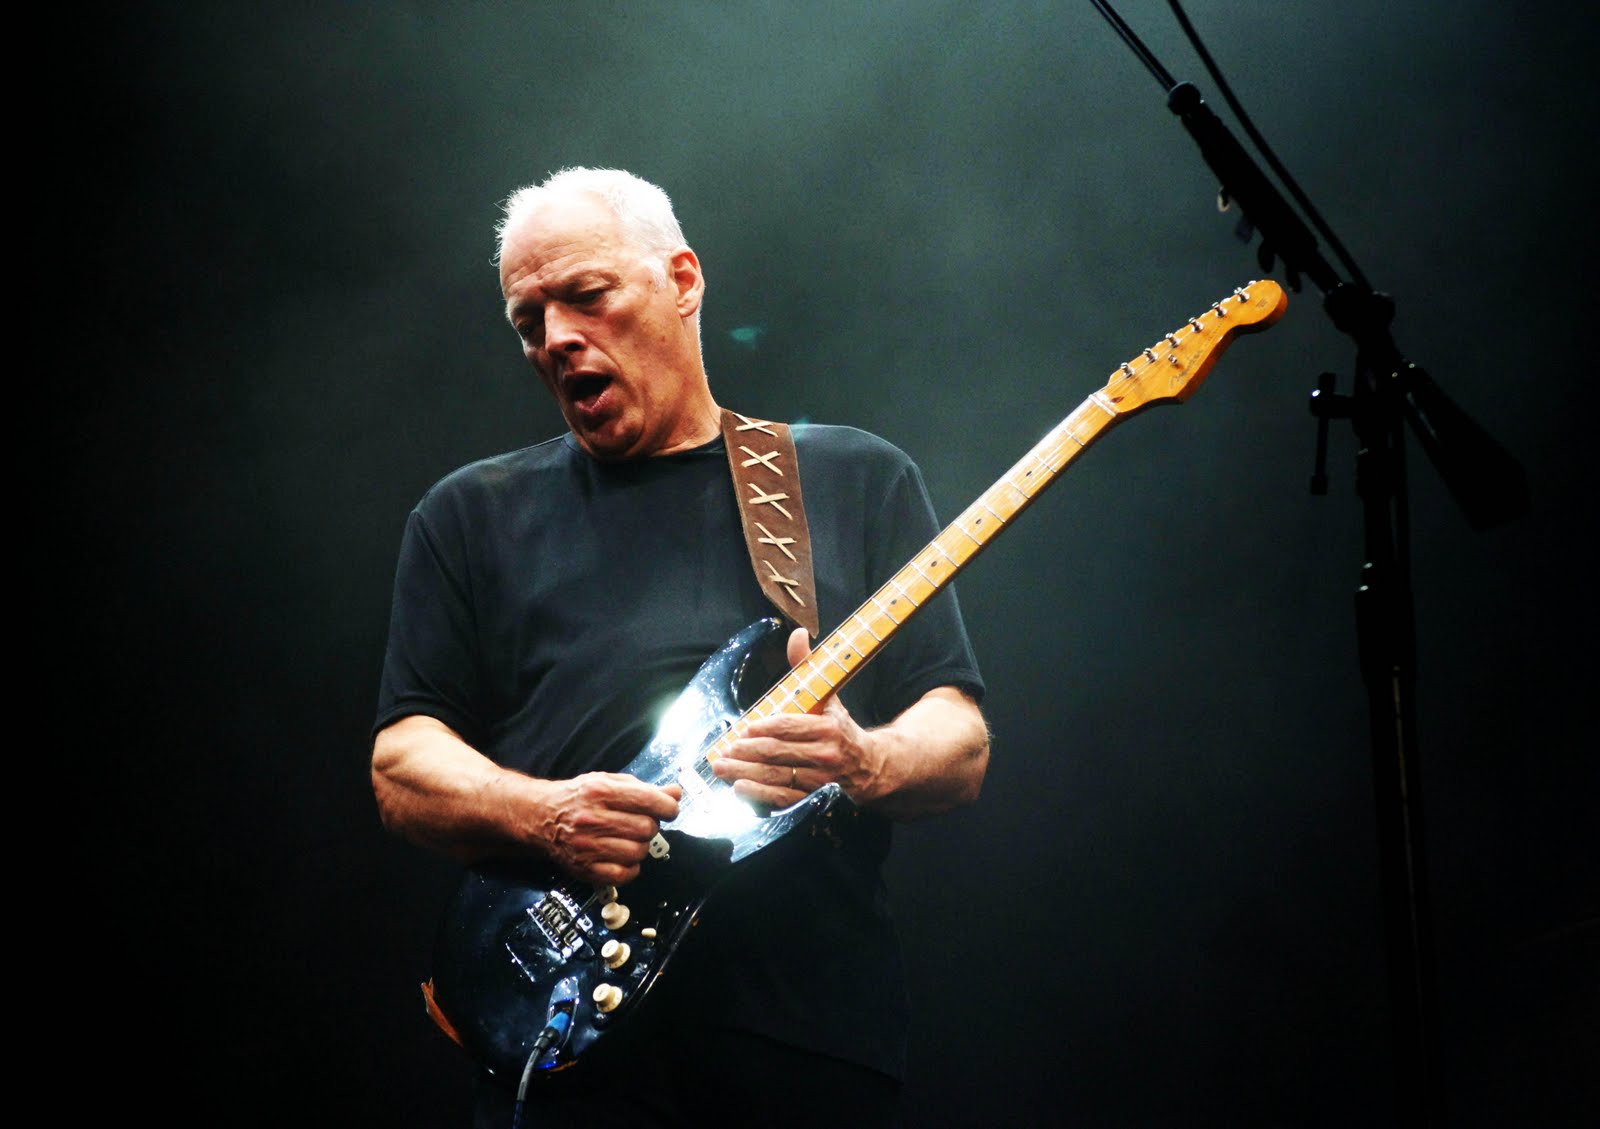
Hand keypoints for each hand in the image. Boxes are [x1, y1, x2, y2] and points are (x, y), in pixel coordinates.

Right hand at [531, 771, 681, 885]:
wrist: (542, 817)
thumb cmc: (579, 798)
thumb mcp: (609, 782)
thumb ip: (643, 788)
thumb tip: (675, 793)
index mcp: (600, 791)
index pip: (648, 800)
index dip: (668, 806)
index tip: (669, 809)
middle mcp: (592, 818)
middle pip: (646, 828)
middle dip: (651, 826)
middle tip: (641, 824)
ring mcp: (587, 845)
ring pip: (638, 852)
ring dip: (641, 847)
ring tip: (629, 839)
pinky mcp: (585, 868)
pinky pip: (623, 875)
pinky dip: (631, 868)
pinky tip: (623, 857)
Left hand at [710, 627, 881, 806]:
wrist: (872, 768)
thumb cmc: (841, 730)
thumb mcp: (829, 697)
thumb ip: (807, 668)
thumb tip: (797, 634)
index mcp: (828, 727)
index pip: (788, 726)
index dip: (763, 727)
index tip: (744, 728)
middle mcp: (825, 755)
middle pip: (776, 752)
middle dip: (745, 751)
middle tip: (722, 751)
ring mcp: (820, 781)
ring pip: (776, 777)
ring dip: (744, 773)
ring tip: (722, 768)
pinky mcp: (814, 799)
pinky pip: (783, 799)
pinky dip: (759, 795)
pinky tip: (740, 789)